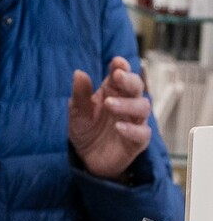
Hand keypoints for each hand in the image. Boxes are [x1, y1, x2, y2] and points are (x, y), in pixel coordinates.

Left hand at [68, 57, 151, 179]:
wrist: (86, 158)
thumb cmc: (84, 128)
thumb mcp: (76, 111)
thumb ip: (79, 94)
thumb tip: (78, 73)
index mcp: (112, 91)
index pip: (120, 74)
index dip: (121, 66)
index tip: (117, 62)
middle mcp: (126, 103)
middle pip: (136, 87)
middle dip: (129, 80)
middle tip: (117, 76)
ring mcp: (134, 121)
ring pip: (142, 107)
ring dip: (127, 104)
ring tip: (109, 104)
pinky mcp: (138, 141)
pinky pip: (142, 133)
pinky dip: (132, 129)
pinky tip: (118, 127)